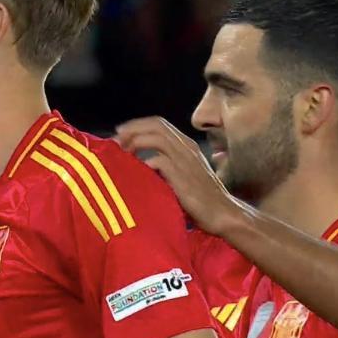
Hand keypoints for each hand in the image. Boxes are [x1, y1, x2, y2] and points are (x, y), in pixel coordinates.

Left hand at [115, 116, 241, 235]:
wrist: (223, 213)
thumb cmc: (199, 198)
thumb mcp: (181, 175)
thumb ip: (163, 165)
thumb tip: (136, 164)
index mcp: (186, 145)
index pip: (159, 124)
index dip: (137, 125)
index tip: (120, 133)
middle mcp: (186, 147)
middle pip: (156, 125)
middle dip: (132, 129)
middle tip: (115, 140)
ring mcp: (185, 160)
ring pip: (157, 137)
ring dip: (135, 142)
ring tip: (122, 153)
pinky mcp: (182, 176)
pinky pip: (159, 160)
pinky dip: (144, 164)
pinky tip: (135, 173)